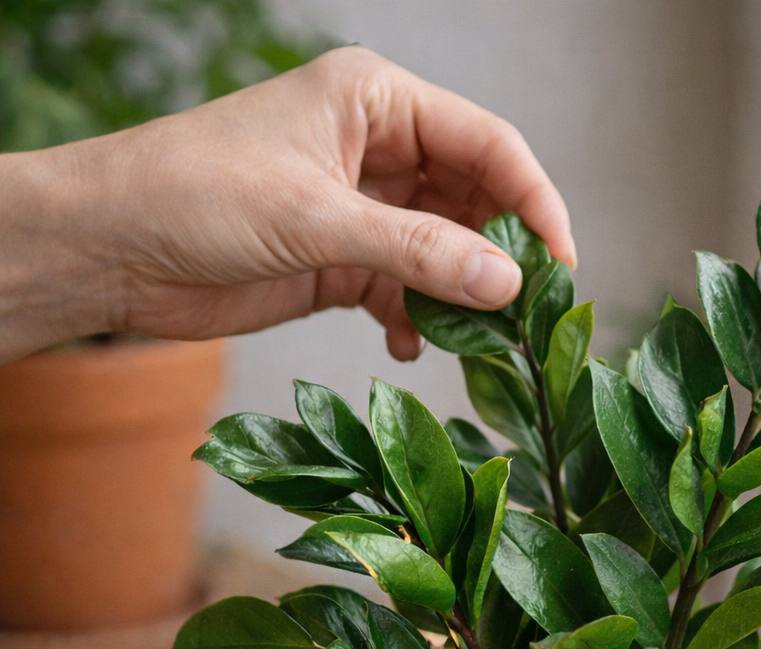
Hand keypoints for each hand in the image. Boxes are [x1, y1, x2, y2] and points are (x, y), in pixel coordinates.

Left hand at [0, 46, 574, 360]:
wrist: (109, 250)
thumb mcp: (318, 219)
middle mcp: (377, 150)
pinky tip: (408, 344)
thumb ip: (418, 252)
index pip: (487, 144)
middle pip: (473, 200)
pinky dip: (417, 318)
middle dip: (500, 256)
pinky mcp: (342, 261)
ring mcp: (362, 210)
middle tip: (524, 313)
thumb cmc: (196, 197)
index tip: (562, 263)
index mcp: (376, 102)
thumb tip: (509, 283)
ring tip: (472, 339)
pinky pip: (406, 289)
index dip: (533, 201)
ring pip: (444, 251)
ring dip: (460, 296)